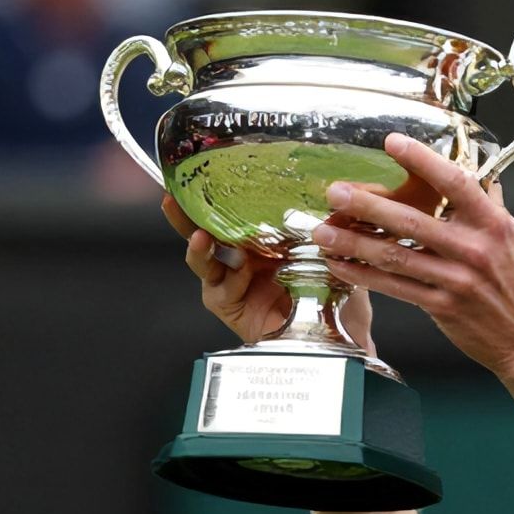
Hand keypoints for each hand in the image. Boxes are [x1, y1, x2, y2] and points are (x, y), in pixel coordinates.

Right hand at [161, 194, 375, 350]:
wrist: (339, 337)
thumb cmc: (339, 297)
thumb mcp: (336, 256)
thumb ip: (330, 233)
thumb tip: (334, 203)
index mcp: (265, 241)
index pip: (233, 213)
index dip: (214, 196)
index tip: (200, 175)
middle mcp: (243, 257)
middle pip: (205, 231)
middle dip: (185, 215)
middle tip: (174, 198)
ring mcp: (233, 281)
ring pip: (203, 259)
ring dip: (198, 247)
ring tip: (199, 236)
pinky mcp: (229, 306)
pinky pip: (219, 289)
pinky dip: (228, 279)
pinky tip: (240, 271)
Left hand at [312, 133, 513, 376]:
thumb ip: (491, 210)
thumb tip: (478, 180)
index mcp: (495, 225)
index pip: (455, 182)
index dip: (422, 160)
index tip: (393, 143)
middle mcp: (475, 249)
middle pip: (412, 220)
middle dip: (368, 205)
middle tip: (337, 193)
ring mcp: (457, 280)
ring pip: (395, 256)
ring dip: (354, 243)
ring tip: (324, 231)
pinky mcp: (443, 307)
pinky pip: (395, 287)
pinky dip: (364, 276)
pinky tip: (342, 265)